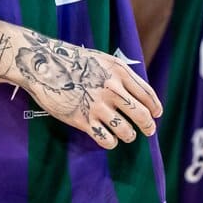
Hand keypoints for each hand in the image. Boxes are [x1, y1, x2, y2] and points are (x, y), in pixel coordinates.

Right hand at [11, 34, 162, 149]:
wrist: (45, 65)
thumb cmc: (74, 61)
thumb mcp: (103, 60)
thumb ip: (122, 75)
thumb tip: (139, 94)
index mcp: (119, 72)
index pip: (148, 95)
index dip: (155, 107)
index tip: (156, 114)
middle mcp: (112, 89)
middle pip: (142, 115)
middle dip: (148, 126)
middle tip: (148, 131)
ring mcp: (98, 105)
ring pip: (126, 131)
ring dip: (129, 136)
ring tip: (125, 135)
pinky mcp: (83, 119)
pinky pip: (106, 139)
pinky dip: (111, 141)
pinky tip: (108, 138)